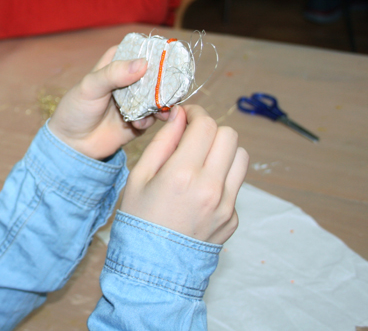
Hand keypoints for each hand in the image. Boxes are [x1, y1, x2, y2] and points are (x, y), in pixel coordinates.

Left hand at [48, 46, 168, 160]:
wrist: (72, 144)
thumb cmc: (76, 109)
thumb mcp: (90, 87)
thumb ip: (113, 74)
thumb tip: (142, 64)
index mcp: (117, 64)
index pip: (139, 50)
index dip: (154, 51)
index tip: (168, 55)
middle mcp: (130, 80)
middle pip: (155, 73)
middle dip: (164, 80)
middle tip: (168, 87)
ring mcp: (136, 100)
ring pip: (158, 96)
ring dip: (160, 102)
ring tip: (157, 108)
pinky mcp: (140, 119)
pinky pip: (154, 117)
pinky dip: (151, 119)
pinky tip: (138, 123)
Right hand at [120, 105, 248, 243]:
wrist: (153, 267)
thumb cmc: (139, 219)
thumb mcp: (139, 177)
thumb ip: (162, 143)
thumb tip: (179, 116)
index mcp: (182, 173)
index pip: (205, 125)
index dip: (196, 114)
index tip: (187, 116)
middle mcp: (210, 187)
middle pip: (229, 136)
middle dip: (211, 130)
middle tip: (194, 136)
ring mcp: (226, 204)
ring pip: (240, 157)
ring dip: (222, 151)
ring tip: (202, 160)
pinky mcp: (233, 218)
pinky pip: (235, 185)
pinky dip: (221, 178)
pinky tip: (200, 190)